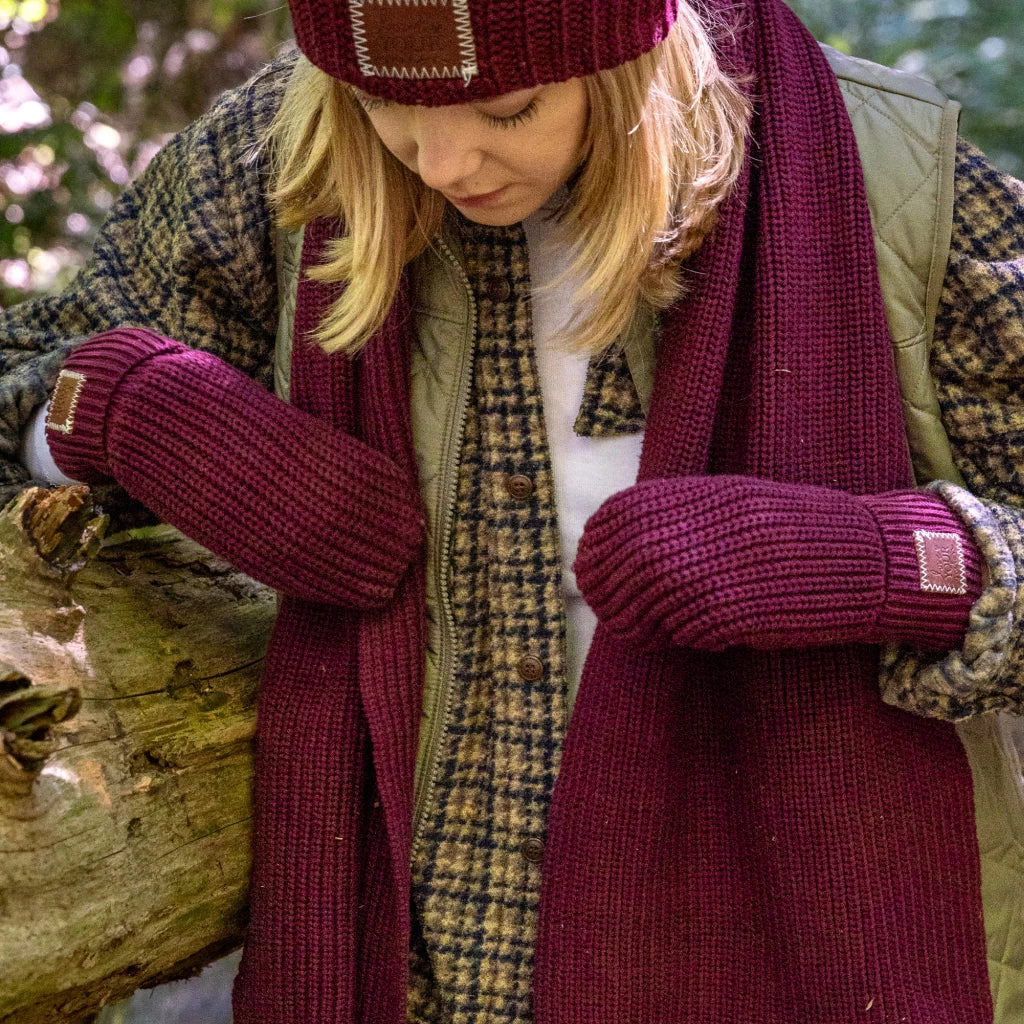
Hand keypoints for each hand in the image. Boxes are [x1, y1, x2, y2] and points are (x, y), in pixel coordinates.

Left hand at [573, 475, 981, 651]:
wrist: (867, 557)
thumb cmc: (800, 529)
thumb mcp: (739, 501)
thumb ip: (683, 513)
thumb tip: (622, 537)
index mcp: (704, 495)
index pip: (621, 516)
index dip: (596, 544)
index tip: (589, 561)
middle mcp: (703, 530)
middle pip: (624, 562)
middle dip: (603, 587)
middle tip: (602, 603)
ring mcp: (717, 572)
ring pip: (646, 602)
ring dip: (632, 619)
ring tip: (636, 626)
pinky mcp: (733, 614)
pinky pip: (682, 632)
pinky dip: (672, 637)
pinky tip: (678, 637)